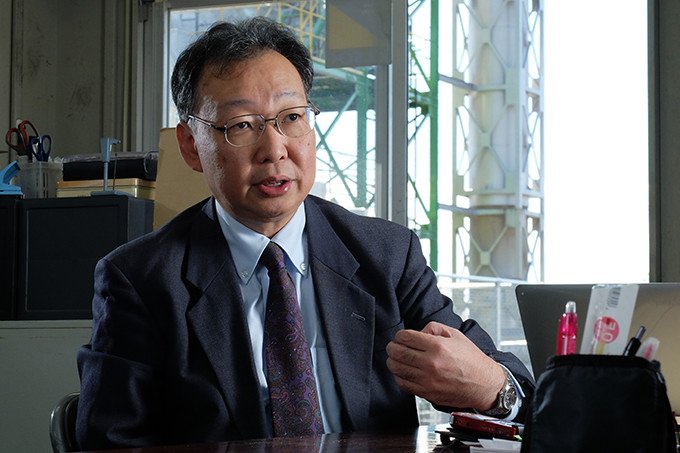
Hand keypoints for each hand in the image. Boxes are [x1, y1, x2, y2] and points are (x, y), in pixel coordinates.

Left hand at [386, 321, 505, 410]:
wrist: (484, 384)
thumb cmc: (471, 359)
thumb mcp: (455, 335)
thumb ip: (434, 328)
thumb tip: (418, 332)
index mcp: (438, 347)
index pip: (406, 337)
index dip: (400, 335)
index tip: (401, 337)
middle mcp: (431, 364)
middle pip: (398, 353)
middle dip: (392, 347)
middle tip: (393, 346)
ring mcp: (428, 380)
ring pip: (398, 369)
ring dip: (393, 362)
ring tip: (396, 358)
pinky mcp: (427, 393)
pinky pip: (404, 384)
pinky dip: (399, 376)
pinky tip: (403, 372)